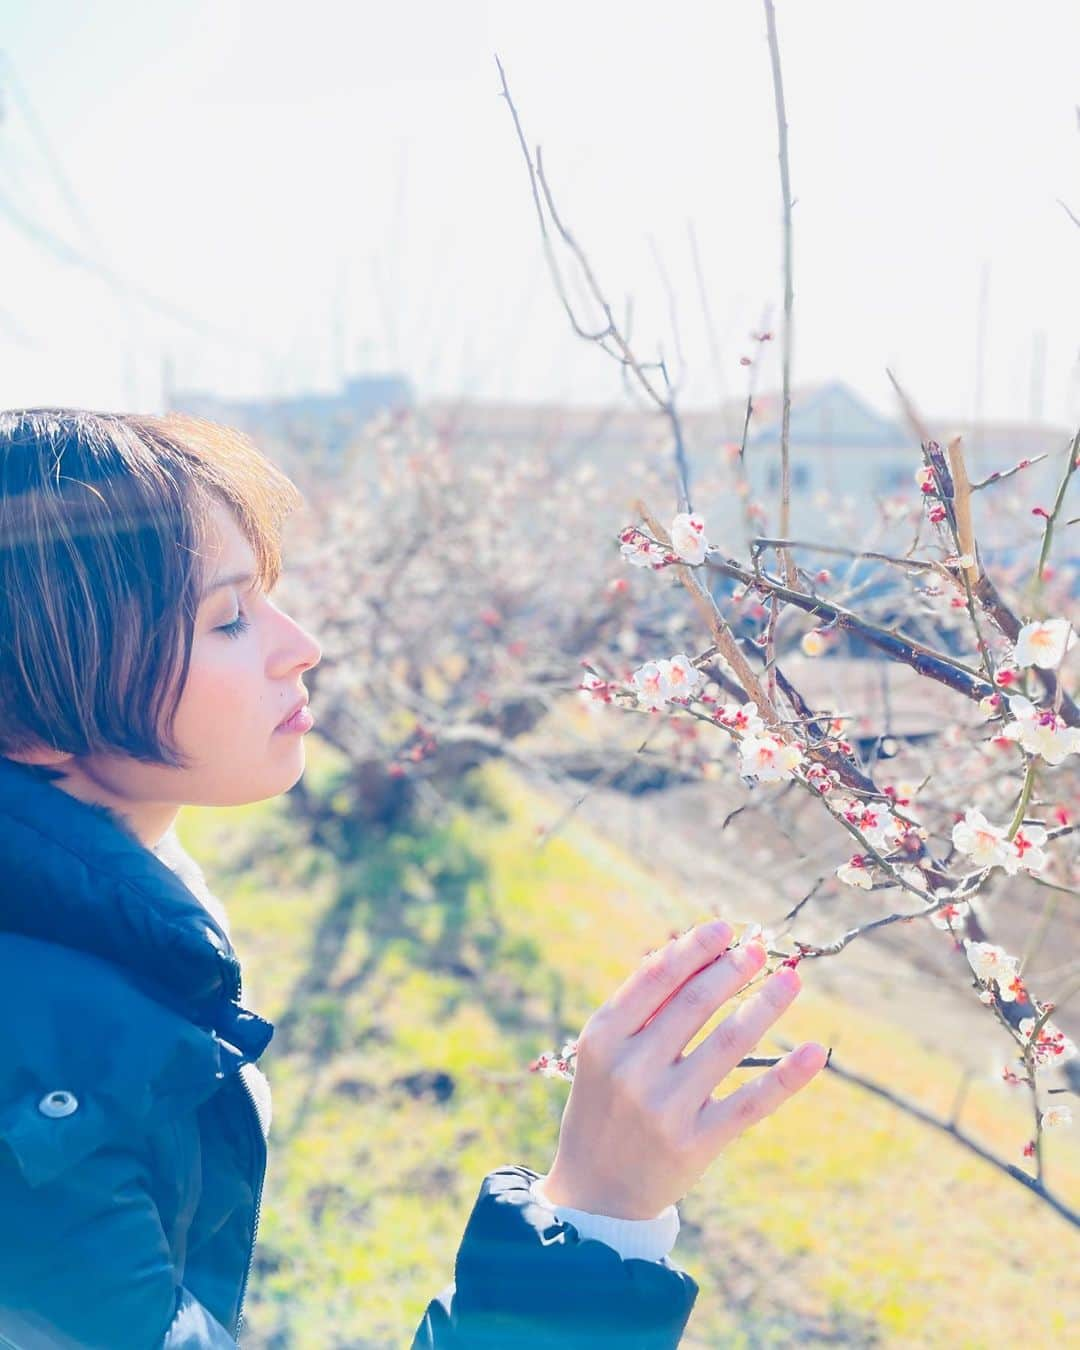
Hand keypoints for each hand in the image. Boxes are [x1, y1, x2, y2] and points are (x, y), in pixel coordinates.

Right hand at [541, 918, 826, 1219]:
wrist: (597, 1193)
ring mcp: (666, 1109)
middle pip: (694, 1004)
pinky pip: (752, 1102)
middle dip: (732, 969)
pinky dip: (788, 1076)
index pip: (655, 978)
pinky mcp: (698, 1144)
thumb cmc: (605, 1103)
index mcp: (602, 1038)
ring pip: (729, 1043)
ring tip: (791, 981)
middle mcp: (632, 1070)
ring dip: (766, 1005)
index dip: (694, 949)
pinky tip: (816, 1051)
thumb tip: (687, 949)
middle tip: (760, 948)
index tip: (724, 927)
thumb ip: (640, 1006)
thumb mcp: (604, 1052)